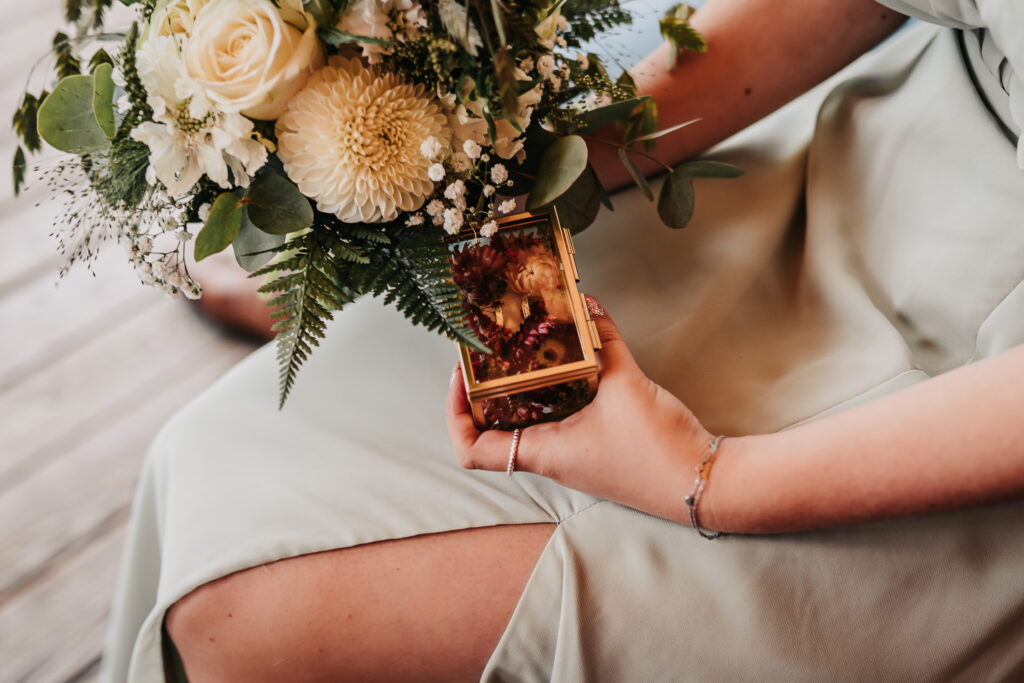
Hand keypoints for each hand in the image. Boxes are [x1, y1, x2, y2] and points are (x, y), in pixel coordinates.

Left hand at [446, 295, 716, 525]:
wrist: (706, 483)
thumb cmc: (658, 449)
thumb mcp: (627, 386)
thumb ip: (603, 343)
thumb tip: (587, 305)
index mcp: (544, 451)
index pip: (473, 448)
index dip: (455, 412)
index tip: (462, 374)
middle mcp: (552, 456)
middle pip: (495, 426)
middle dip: (487, 387)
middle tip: (492, 347)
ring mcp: (574, 453)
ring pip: (529, 419)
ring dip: (522, 386)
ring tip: (525, 344)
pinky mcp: (597, 445)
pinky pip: (563, 415)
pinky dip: (559, 387)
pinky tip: (573, 355)